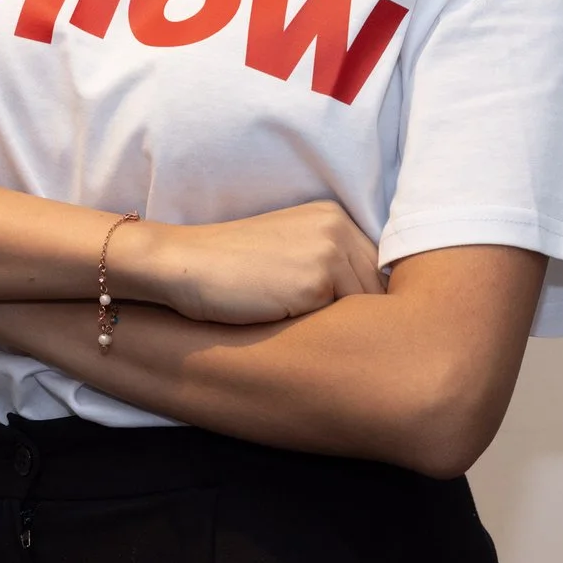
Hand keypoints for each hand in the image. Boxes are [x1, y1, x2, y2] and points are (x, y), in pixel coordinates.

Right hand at [124, 201, 384, 324]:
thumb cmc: (229, 269)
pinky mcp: (318, 281)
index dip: (366, 301)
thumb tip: (370, 308)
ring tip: (325, 347)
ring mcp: (329, 251)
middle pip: (377, 288)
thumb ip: (327, 264)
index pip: (375, 267)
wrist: (185, 266)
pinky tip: (307, 344)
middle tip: (349, 346)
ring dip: (348, 329)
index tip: (356, 326)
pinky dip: (329, 336)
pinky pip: (343, 322)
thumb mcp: (286, 252)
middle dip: (365, 318)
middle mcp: (338, 227)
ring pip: (365, 308)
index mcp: (332, 216)